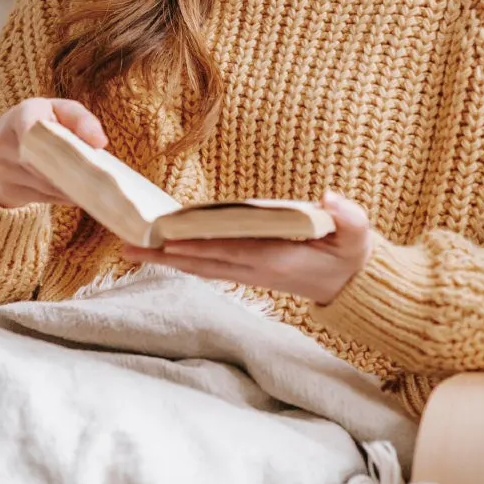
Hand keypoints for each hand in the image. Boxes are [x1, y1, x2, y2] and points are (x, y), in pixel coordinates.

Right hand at [0, 97, 108, 208]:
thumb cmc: (39, 124)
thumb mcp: (58, 111)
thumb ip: (80, 119)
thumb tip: (99, 142)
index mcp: (20, 115)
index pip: (32, 126)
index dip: (54, 139)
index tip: (87, 147)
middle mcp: (5, 141)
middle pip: (46, 160)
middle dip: (76, 169)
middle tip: (103, 176)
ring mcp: (3, 168)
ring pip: (48, 184)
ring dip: (74, 186)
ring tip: (96, 185)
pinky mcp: (6, 190)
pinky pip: (44, 197)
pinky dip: (64, 196)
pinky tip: (78, 193)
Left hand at [118, 191, 378, 305]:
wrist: (352, 284)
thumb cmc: (351, 254)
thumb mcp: (357, 234)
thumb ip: (348, 217)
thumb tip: (330, 199)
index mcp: (278, 260)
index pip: (231, 251)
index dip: (201, 247)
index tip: (171, 241)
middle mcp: (256, 270)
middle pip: (202, 263)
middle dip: (164, 256)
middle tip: (126, 248)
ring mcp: (248, 272)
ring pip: (198, 266)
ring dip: (164, 260)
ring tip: (129, 251)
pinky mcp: (245, 269)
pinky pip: (206, 265)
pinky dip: (181, 258)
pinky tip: (158, 251)